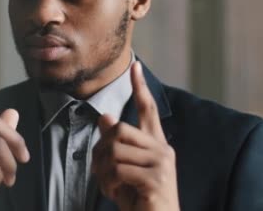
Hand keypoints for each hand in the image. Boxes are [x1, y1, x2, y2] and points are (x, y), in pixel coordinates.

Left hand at [91, 62, 179, 210]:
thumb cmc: (138, 199)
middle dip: (101, 151)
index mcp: (155, 145)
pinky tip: (115, 194)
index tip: (135, 65)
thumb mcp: (122, 170)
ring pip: (115, 151)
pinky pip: (119, 170)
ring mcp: (162, 164)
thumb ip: (116, 145)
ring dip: (103, 172)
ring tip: (109, 186)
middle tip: (100, 171)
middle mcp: (162, 150)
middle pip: (120, 130)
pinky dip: (108, 184)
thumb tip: (105, 117)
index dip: (140, 87)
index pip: (148, 109)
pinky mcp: (157, 180)